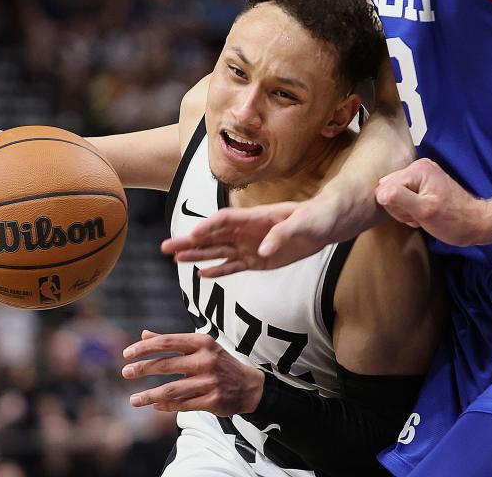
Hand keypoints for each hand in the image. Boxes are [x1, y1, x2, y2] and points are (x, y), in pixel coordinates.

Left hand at [122, 330, 263, 415]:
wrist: (250, 386)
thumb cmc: (219, 363)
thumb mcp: (201, 347)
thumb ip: (172, 341)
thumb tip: (144, 334)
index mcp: (202, 342)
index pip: (167, 342)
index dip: (144, 347)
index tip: (127, 354)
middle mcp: (206, 360)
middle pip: (166, 364)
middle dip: (142, 369)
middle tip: (125, 373)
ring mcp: (210, 381)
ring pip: (172, 389)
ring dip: (149, 395)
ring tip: (133, 400)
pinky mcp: (212, 401)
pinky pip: (182, 404)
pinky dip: (166, 406)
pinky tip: (155, 406)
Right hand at [161, 198, 344, 277]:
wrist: (326, 225)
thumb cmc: (314, 217)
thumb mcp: (301, 223)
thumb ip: (281, 235)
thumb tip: (263, 251)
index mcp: (255, 217)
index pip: (224, 220)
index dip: (207, 227)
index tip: (190, 236)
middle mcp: (247, 231)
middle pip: (212, 236)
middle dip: (189, 242)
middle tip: (165, 247)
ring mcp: (250, 247)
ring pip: (218, 252)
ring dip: (197, 256)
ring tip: (175, 260)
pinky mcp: (257, 262)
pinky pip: (233, 267)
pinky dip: (218, 271)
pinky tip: (200, 275)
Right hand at [374, 158, 491, 245]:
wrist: (476, 224)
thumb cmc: (454, 220)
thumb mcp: (424, 211)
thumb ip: (400, 199)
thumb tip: (380, 193)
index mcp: (418, 169)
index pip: (385, 188)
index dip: (396, 206)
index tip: (415, 213)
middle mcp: (418, 167)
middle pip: (388, 190)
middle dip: (400, 208)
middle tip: (419, 215)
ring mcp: (422, 176)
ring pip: (395, 196)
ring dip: (406, 211)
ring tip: (423, 215)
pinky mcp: (424, 185)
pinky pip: (404, 198)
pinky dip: (412, 210)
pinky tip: (424, 214)